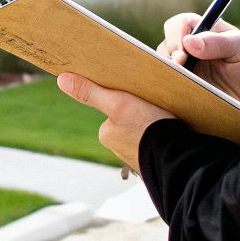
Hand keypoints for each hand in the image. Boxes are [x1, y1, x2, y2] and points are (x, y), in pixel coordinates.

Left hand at [56, 72, 173, 174]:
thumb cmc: (147, 127)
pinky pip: (153, 141)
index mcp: (107, 134)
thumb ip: (91, 92)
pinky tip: (170, 130)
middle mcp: (118, 147)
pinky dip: (159, 134)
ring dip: (150, 123)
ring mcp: (136, 156)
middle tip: (155, 104)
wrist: (179, 158)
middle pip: (127, 118)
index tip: (140, 94)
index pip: (114, 107)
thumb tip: (61, 80)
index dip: (126, 98)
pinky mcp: (153, 160)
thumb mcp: (119, 103)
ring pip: (141, 130)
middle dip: (139, 111)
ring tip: (164, 117)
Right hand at [157, 14, 239, 112]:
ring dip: (169, 69)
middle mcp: (193, 49)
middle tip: (181, 63)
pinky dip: (170, 84)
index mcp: (207, 32)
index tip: (183, 46)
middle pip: (168, 42)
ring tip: (183, 78)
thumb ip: (217, 42)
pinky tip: (179, 89)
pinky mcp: (186, 88)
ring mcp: (188, 69)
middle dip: (171, 51)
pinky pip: (170, 84)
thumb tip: (188, 41)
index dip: (178, 32)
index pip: (182, 23)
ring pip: (165, 63)